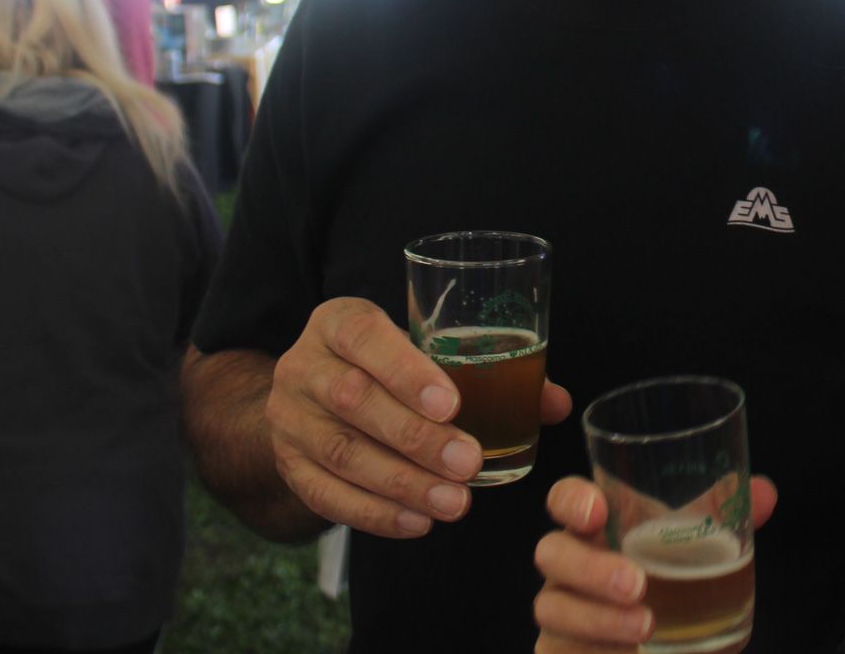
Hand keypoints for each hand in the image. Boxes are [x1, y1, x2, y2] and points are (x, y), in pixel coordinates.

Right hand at [265, 297, 571, 536]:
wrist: (308, 392)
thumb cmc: (385, 364)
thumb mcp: (420, 347)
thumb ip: (488, 367)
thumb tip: (556, 402)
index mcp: (339, 322)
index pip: (365, 337)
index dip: (407, 371)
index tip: (453, 404)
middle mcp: (305, 365)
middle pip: (355, 401)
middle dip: (417, 438)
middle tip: (469, 464)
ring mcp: (289, 418)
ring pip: (343, 453)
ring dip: (403, 483)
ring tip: (454, 502)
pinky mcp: (288, 465)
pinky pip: (326, 495)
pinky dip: (375, 513)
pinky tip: (418, 522)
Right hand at [533, 475, 777, 652]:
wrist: (659, 646)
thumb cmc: (667, 580)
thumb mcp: (694, 548)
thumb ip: (723, 517)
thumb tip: (765, 493)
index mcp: (599, 527)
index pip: (566, 499)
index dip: (571, 499)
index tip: (597, 511)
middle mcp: (571, 565)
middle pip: (551, 552)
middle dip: (589, 567)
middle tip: (637, 584)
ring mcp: (561, 610)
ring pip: (551, 607)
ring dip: (597, 618)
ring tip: (645, 626)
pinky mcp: (560, 651)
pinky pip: (559, 650)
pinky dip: (593, 651)